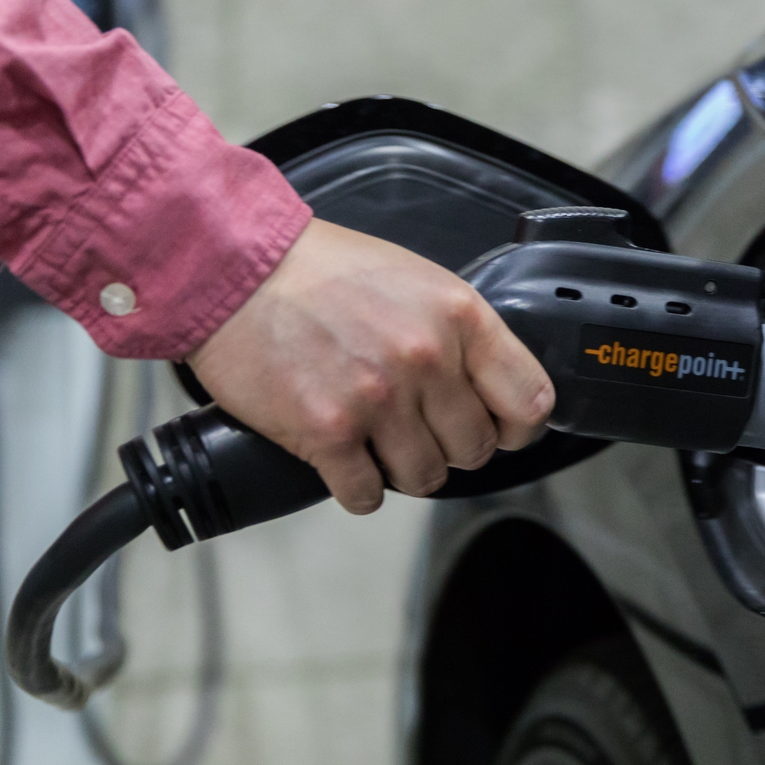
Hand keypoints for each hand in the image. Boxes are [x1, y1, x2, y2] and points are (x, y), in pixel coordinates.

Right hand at [186, 219, 554, 513]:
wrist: (236, 269)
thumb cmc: (320, 271)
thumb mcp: (416, 280)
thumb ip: (457, 332)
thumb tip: (488, 385)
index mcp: (459, 318)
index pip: (529, 400)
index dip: (516, 427)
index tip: (498, 430)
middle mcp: (425, 360)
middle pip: (474, 449)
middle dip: (449, 447)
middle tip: (418, 430)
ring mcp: (378, 400)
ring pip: (425, 478)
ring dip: (402, 468)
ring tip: (377, 441)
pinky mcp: (328, 433)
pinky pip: (367, 494)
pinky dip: (358, 487)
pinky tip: (345, 460)